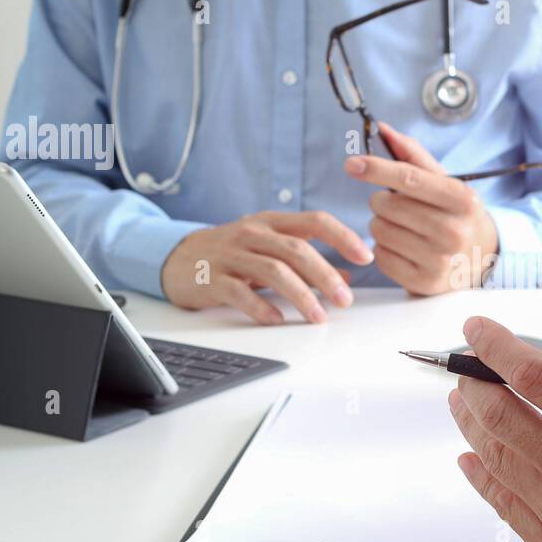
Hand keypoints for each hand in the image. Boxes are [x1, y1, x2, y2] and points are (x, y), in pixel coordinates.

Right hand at [161, 210, 372, 324]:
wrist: (175, 258)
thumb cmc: (231, 253)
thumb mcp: (270, 249)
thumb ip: (307, 262)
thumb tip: (346, 278)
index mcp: (272, 222)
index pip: (315, 221)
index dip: (343, 237)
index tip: (366, 256)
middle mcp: (253, 234)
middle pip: (296, 250)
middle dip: (326, 276)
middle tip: (345, 300)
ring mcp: (231, 254)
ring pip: (273, 271)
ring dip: (301, 295)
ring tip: (318, 317)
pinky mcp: (211, 278)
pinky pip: (240, 292)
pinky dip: (261, 307)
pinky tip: (277, 320)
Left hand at [344, 122, 498, 294]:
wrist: (481, 256)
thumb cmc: (455, 213)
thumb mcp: (445, 182)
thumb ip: (413, 155)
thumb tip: (383, 129)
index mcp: (461, 199)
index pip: (409, 179)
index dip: (376, 169)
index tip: (352, 164)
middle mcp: (453, 231)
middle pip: (388, 205)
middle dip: (382, 201)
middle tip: (396, 205)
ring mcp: (439, 260)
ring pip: (379, 231)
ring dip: (381, 225)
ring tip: (401, 227)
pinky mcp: (423, 282)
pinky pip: (380, 256)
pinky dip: (383, 249)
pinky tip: (402, 248)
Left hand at [447, 273, 541, 541]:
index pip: (533, 376)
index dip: (496, 347)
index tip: (477, 330)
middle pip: (503, 417)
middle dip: (475, 385)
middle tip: (466, 369)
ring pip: (497, 460)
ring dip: (472, 425)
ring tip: (463, 403)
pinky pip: (504, 505)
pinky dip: (481, 477)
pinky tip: (470, 458)